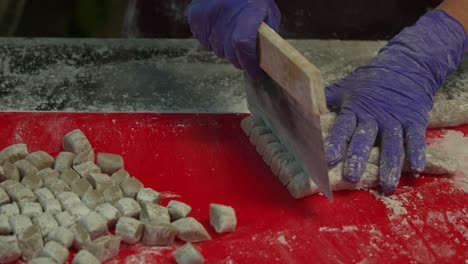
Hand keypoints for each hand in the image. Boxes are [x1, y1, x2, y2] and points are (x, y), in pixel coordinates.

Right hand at [188, 0, 280, 78]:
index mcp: (248, 13)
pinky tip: (220, 27)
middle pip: (230, 54)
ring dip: (226, 48)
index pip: (243, 45)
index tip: (255, 73)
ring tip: (232, 32)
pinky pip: (206, 43)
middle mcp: (225, 16)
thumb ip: (267, 38)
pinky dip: (213, 41)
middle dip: (239, 59)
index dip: (249, 64)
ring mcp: (207, 17)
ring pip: (218, 50)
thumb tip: (265, 64)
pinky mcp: (196, 18)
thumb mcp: (268, 13)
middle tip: (245, 51)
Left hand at [324, 10, 466, 192]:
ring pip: (392, 145)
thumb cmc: (372, 78)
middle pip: (365, 139)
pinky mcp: (415, 120)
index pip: (343, 128)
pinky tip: (416, 170)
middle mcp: (374, 116)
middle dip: (358, 158)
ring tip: (387, 186)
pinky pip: (416, 139)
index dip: (335, 143)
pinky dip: (417, 154)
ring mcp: (396, 119)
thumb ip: (329, 99)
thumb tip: (306, 109)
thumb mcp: (347, 86)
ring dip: (389, 166)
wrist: (407, 65)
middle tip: (352, 177)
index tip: (328, 159)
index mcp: (355, 109)